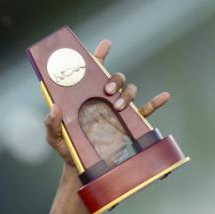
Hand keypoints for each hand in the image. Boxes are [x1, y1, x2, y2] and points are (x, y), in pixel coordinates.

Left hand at [45, 39, 170, 167]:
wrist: (81, 168)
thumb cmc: (66, 148)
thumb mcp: (53, 137)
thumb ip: (51, 123)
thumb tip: (54, 107)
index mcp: (85, 98)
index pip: (92, 73)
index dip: (98, 57)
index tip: (105, 45)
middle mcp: (103, 100)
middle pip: (116, 79)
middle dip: (115, 79)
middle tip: (107, 90)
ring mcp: (117, 111)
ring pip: (130, 91)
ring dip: (127, 94)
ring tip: (118, 107)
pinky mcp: (128, 124)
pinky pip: (145, 110)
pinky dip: (155, 102)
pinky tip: (163, 97)